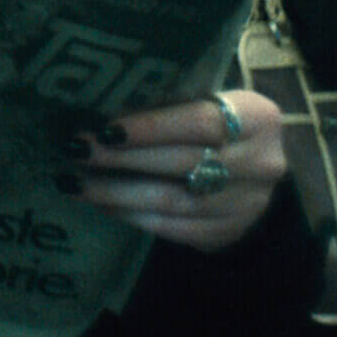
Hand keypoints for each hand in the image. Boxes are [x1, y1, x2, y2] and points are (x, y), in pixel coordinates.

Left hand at [61, 89, 285, 252]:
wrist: (253, 173)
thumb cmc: (218, 126)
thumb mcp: (209, 104)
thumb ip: (171, 106)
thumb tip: (102, 114)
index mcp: (257, 118)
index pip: (201, 121)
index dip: (151, 126)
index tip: (105, 129)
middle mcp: (260, 163)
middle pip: (182, 162)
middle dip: (123, 158)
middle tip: (77, 151)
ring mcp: (247, 204)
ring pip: (172, 201)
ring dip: (116, 192)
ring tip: (76, 182)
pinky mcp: (227, 233)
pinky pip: (172, 228)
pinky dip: (132, 215)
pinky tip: (102, 204)